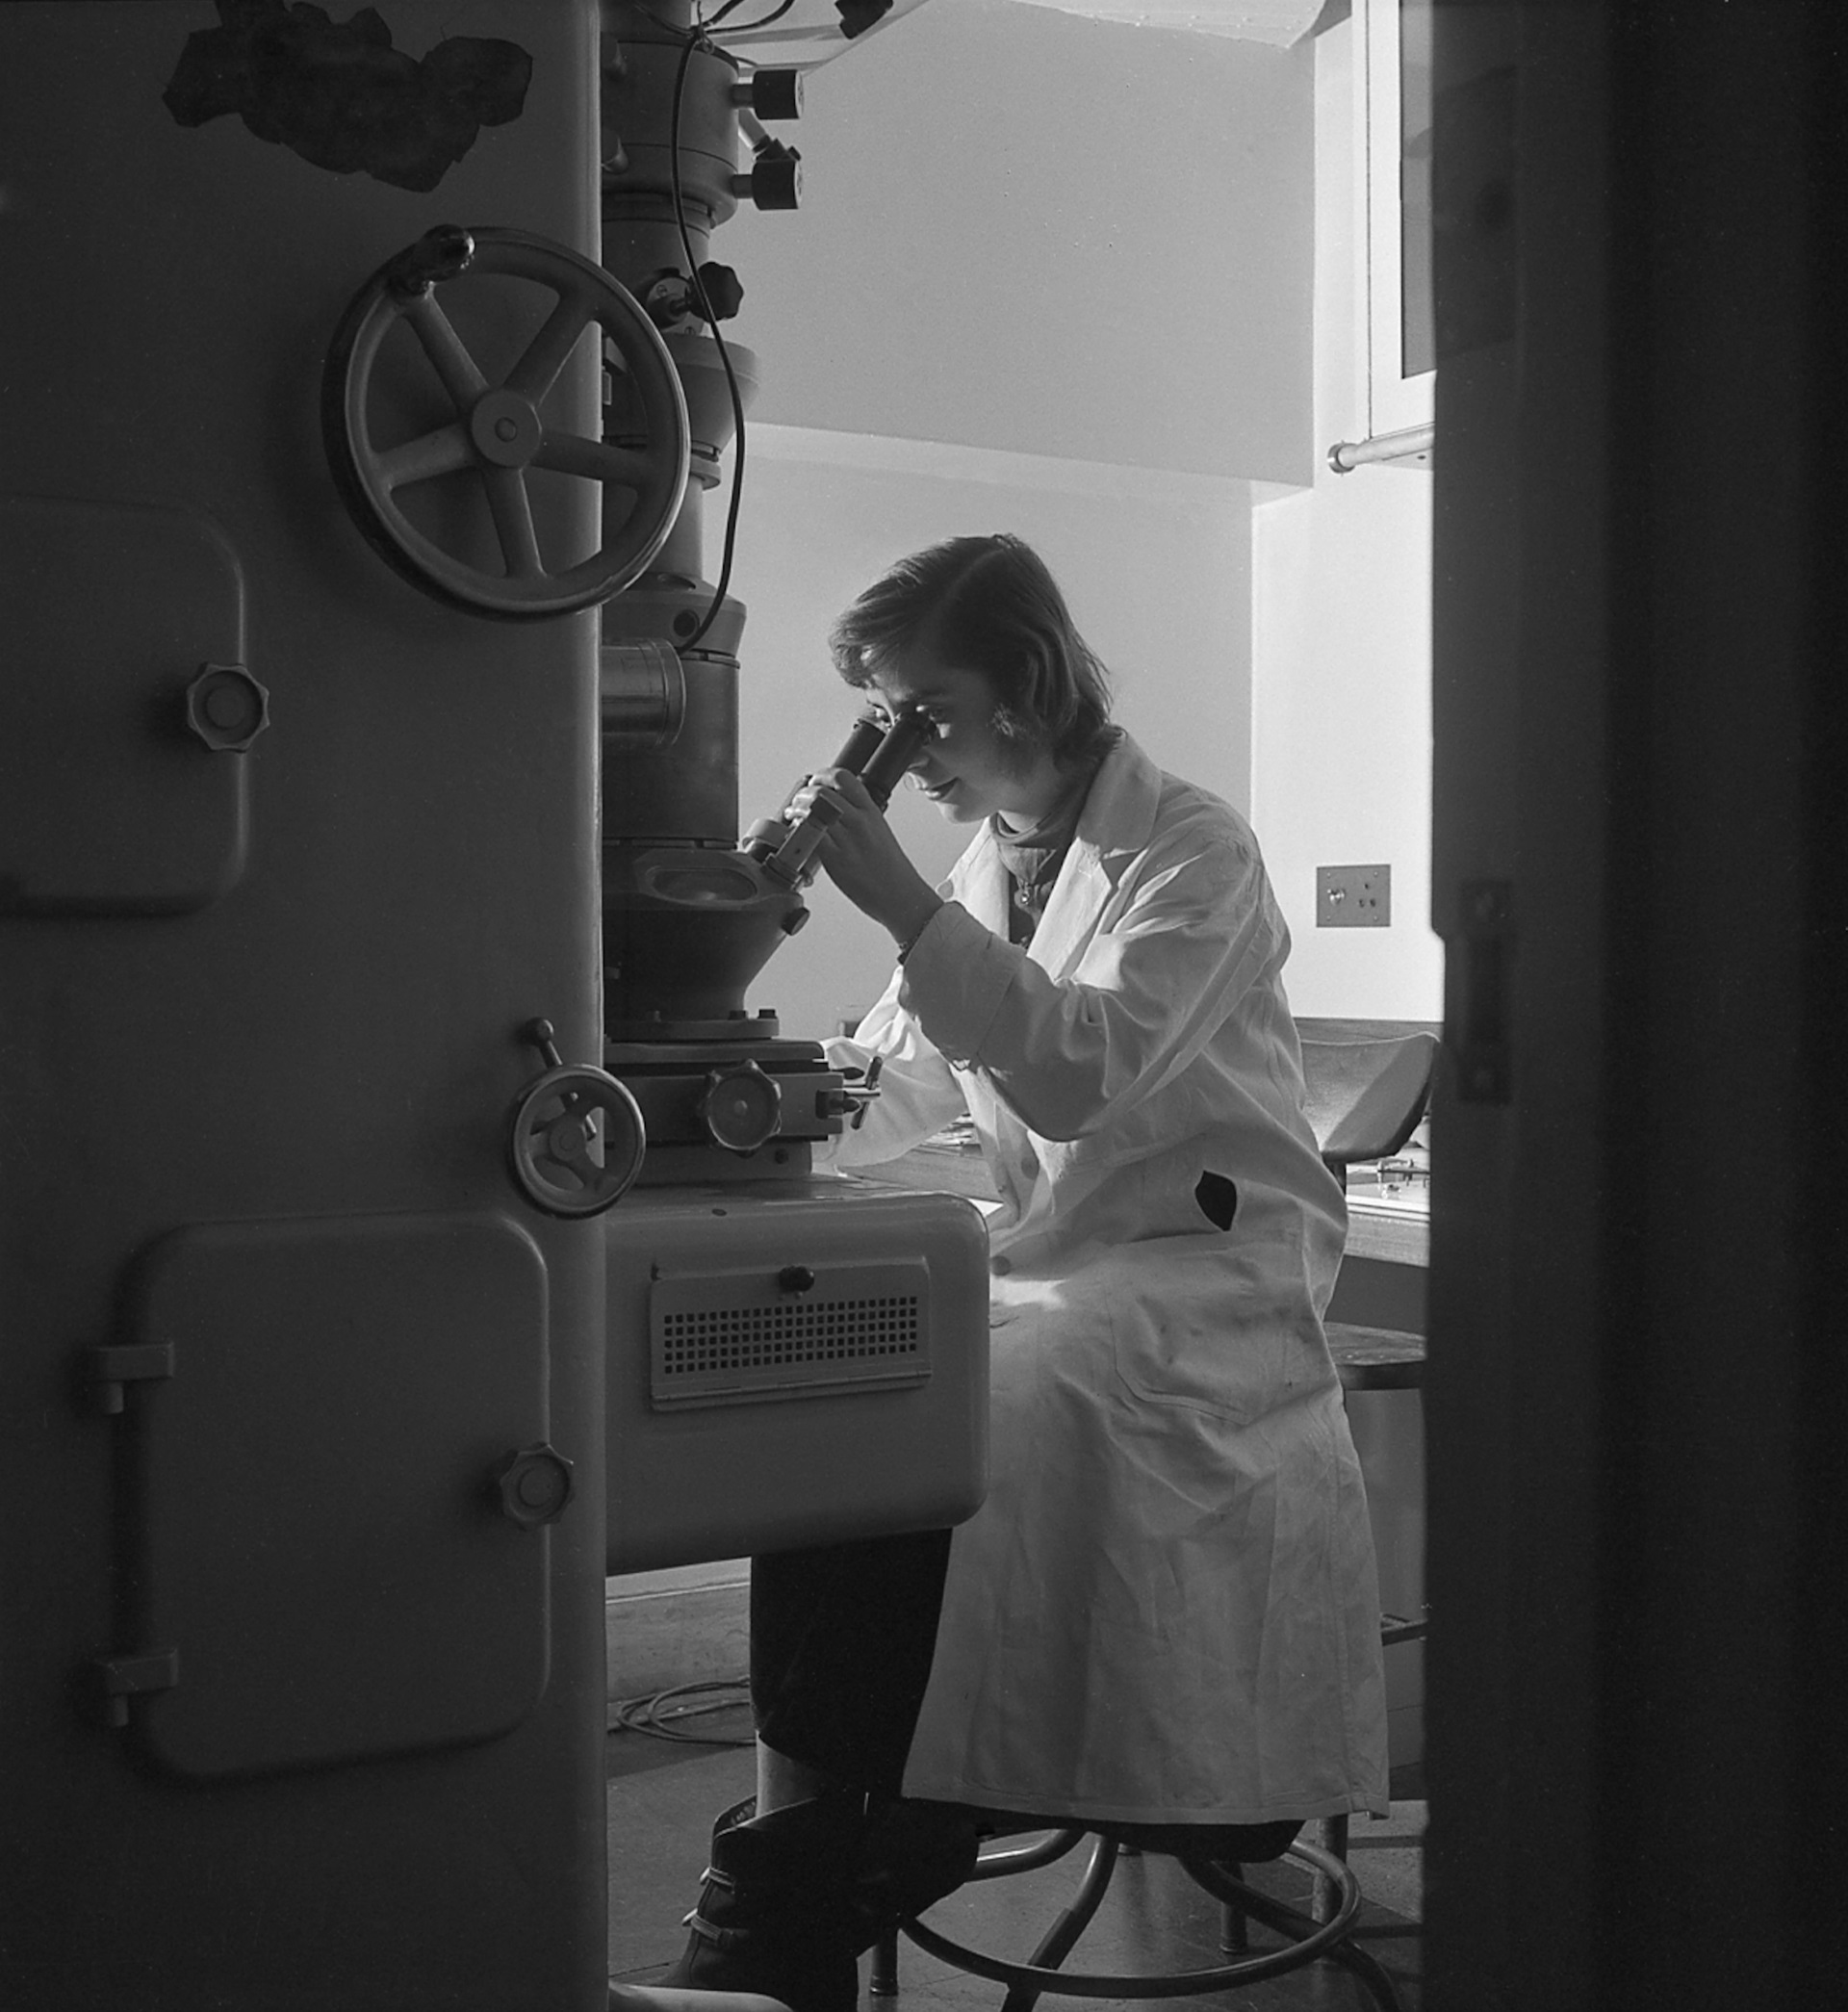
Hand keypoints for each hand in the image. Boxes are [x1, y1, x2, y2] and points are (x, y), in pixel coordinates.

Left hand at [787, 767, 941, 946]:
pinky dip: (799, 829)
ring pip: (814, 810)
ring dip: (797, 808)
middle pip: (823, 792)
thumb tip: (832, 805)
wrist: (900, 895)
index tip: (816, 780)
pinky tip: (798, 833)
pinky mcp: (835, 859)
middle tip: (800, 799)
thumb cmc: (890, 868)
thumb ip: (858, 815)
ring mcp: (847, 840)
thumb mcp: (879, 830)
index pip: (844, 778)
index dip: (824, 775)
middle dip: (805, 792)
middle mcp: (860, 821)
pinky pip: (811, 835)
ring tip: (794, 814)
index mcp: (871, 811)